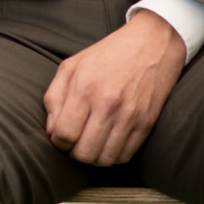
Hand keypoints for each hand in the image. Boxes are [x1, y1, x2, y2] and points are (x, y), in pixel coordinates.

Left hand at [42, 9, 185, 165]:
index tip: (61, 137)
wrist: (152, 43)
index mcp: (85, 88)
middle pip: (84, 153)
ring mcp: (130, 116)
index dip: (58, 142)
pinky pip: (126, 156)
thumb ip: (54, 96)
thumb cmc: (108, 54)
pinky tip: (108, 142)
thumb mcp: (72, 65)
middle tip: (76, 142)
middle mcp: (107, 104)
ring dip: (94, 157)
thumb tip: (51, 129)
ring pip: (105, 160)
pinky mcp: (147, 123)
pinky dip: (114, 156)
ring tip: (92, 143)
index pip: (64, 134)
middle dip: (74, 152)